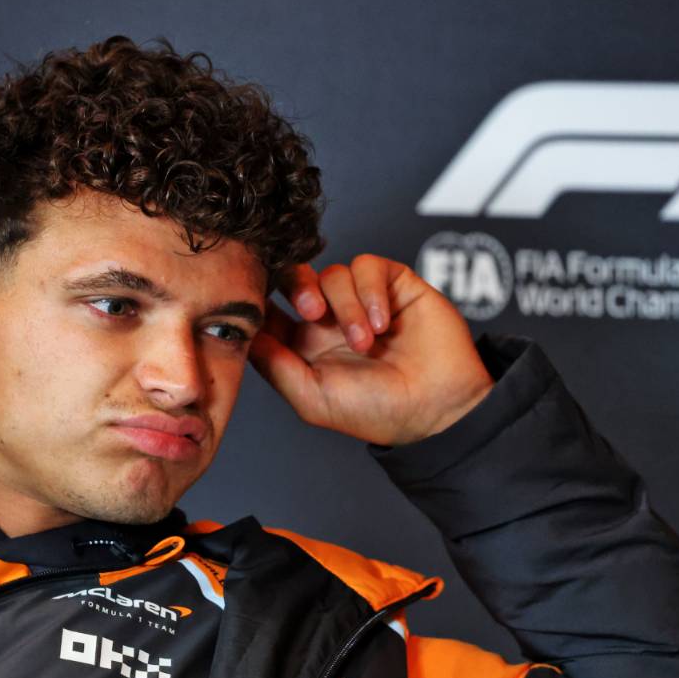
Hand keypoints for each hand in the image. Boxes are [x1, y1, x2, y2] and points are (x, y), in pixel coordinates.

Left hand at [248, 255, 493, 445]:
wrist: (436, 408)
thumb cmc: (375, 411)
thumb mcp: (310, 397)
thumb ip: (274, 364)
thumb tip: (242, 332)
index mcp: (304, 344)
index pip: (272, 307)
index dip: (264, 300)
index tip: (263, 303)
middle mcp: (329, 319)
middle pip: (296, 277)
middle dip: (299, 286)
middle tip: (313, 312)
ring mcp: (360, 300)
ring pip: (334, 274)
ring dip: (347, 307)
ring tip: (365, 341)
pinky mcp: (393, 285)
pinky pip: (367, 266)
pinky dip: (370, 292)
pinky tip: (381, 322)